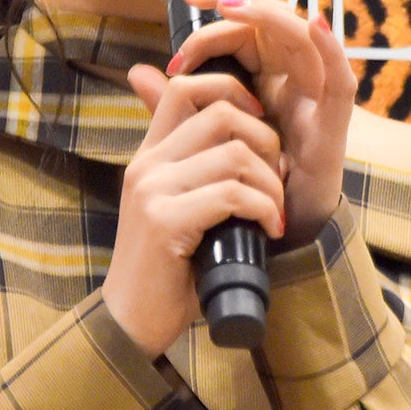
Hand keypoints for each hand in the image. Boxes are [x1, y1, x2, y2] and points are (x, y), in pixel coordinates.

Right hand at [104, 69, 285, 356]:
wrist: (131, 322)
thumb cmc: (168, 269)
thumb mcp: (180, 207)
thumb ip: (198, 169)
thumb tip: (233, 144)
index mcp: (150, 155)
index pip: (186, 87)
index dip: (233, 90)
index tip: (261, 123)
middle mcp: (148, 164)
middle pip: (221, 112)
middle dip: (266, 140)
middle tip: (279, 178)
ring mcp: (152, 190)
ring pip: (234, 154)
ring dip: (271, 183)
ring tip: (276, 212)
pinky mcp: (164, 221)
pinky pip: (233, 194)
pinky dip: (264, 209)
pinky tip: (269, 230)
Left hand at [170, 0, 356, 244]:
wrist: (280, 235)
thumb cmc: (247, 184)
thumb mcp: (204, 138)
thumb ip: (176, 106)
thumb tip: (139, 73)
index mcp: (265, 79)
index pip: (244, 30)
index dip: (214, 19)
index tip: (178, 22)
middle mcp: (293, 82)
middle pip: (272, 23)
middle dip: (239, 0)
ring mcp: (316, 101)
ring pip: (302, 39)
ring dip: (271, 16)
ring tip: (234, 6)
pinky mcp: (335, 126)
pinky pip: (340, 81)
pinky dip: (332, 50)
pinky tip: (314, 24)